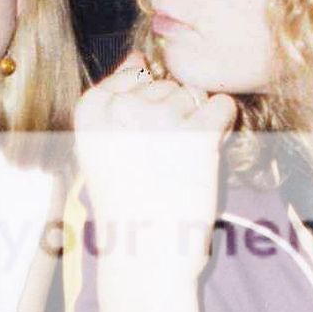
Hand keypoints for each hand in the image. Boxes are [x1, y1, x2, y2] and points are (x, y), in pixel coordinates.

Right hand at [74, 53, 236, 273]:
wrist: (146, 256)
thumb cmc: (126, 204)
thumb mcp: (99, 146)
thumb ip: (113, 98)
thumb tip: (138, 55)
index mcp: (90, 109)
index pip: (131, 73)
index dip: (144, 105)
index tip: (139, 143)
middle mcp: (122, 107)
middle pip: (164, 83)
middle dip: (171, 112)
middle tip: (160, 159)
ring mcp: (159, 118)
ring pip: (192, 93)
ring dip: (195, 121)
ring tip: (178, 162)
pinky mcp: (198, 133)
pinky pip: (222, 105)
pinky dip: (222, 126)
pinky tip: (204, 155)